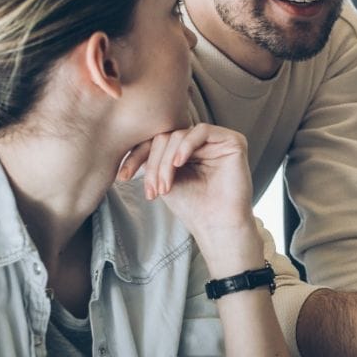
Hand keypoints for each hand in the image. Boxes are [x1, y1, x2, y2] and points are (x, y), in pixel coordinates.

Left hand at [119, 124, 254, 243]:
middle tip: (153, 189)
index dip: (139, 156)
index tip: (123, 176)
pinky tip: (179, 163)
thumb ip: (153, 159)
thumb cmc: (194, 208)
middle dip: (154, 163)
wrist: (218, 226)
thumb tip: (130, 142)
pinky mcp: (233, 141)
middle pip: (167, 138)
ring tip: (165, 185)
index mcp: (188, 152)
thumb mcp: (164, 180)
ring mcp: (218, 141)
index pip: (158, 144)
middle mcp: (203, 144)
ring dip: (166, 160)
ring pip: (180, 135)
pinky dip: (186, 145)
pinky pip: (202, 131)